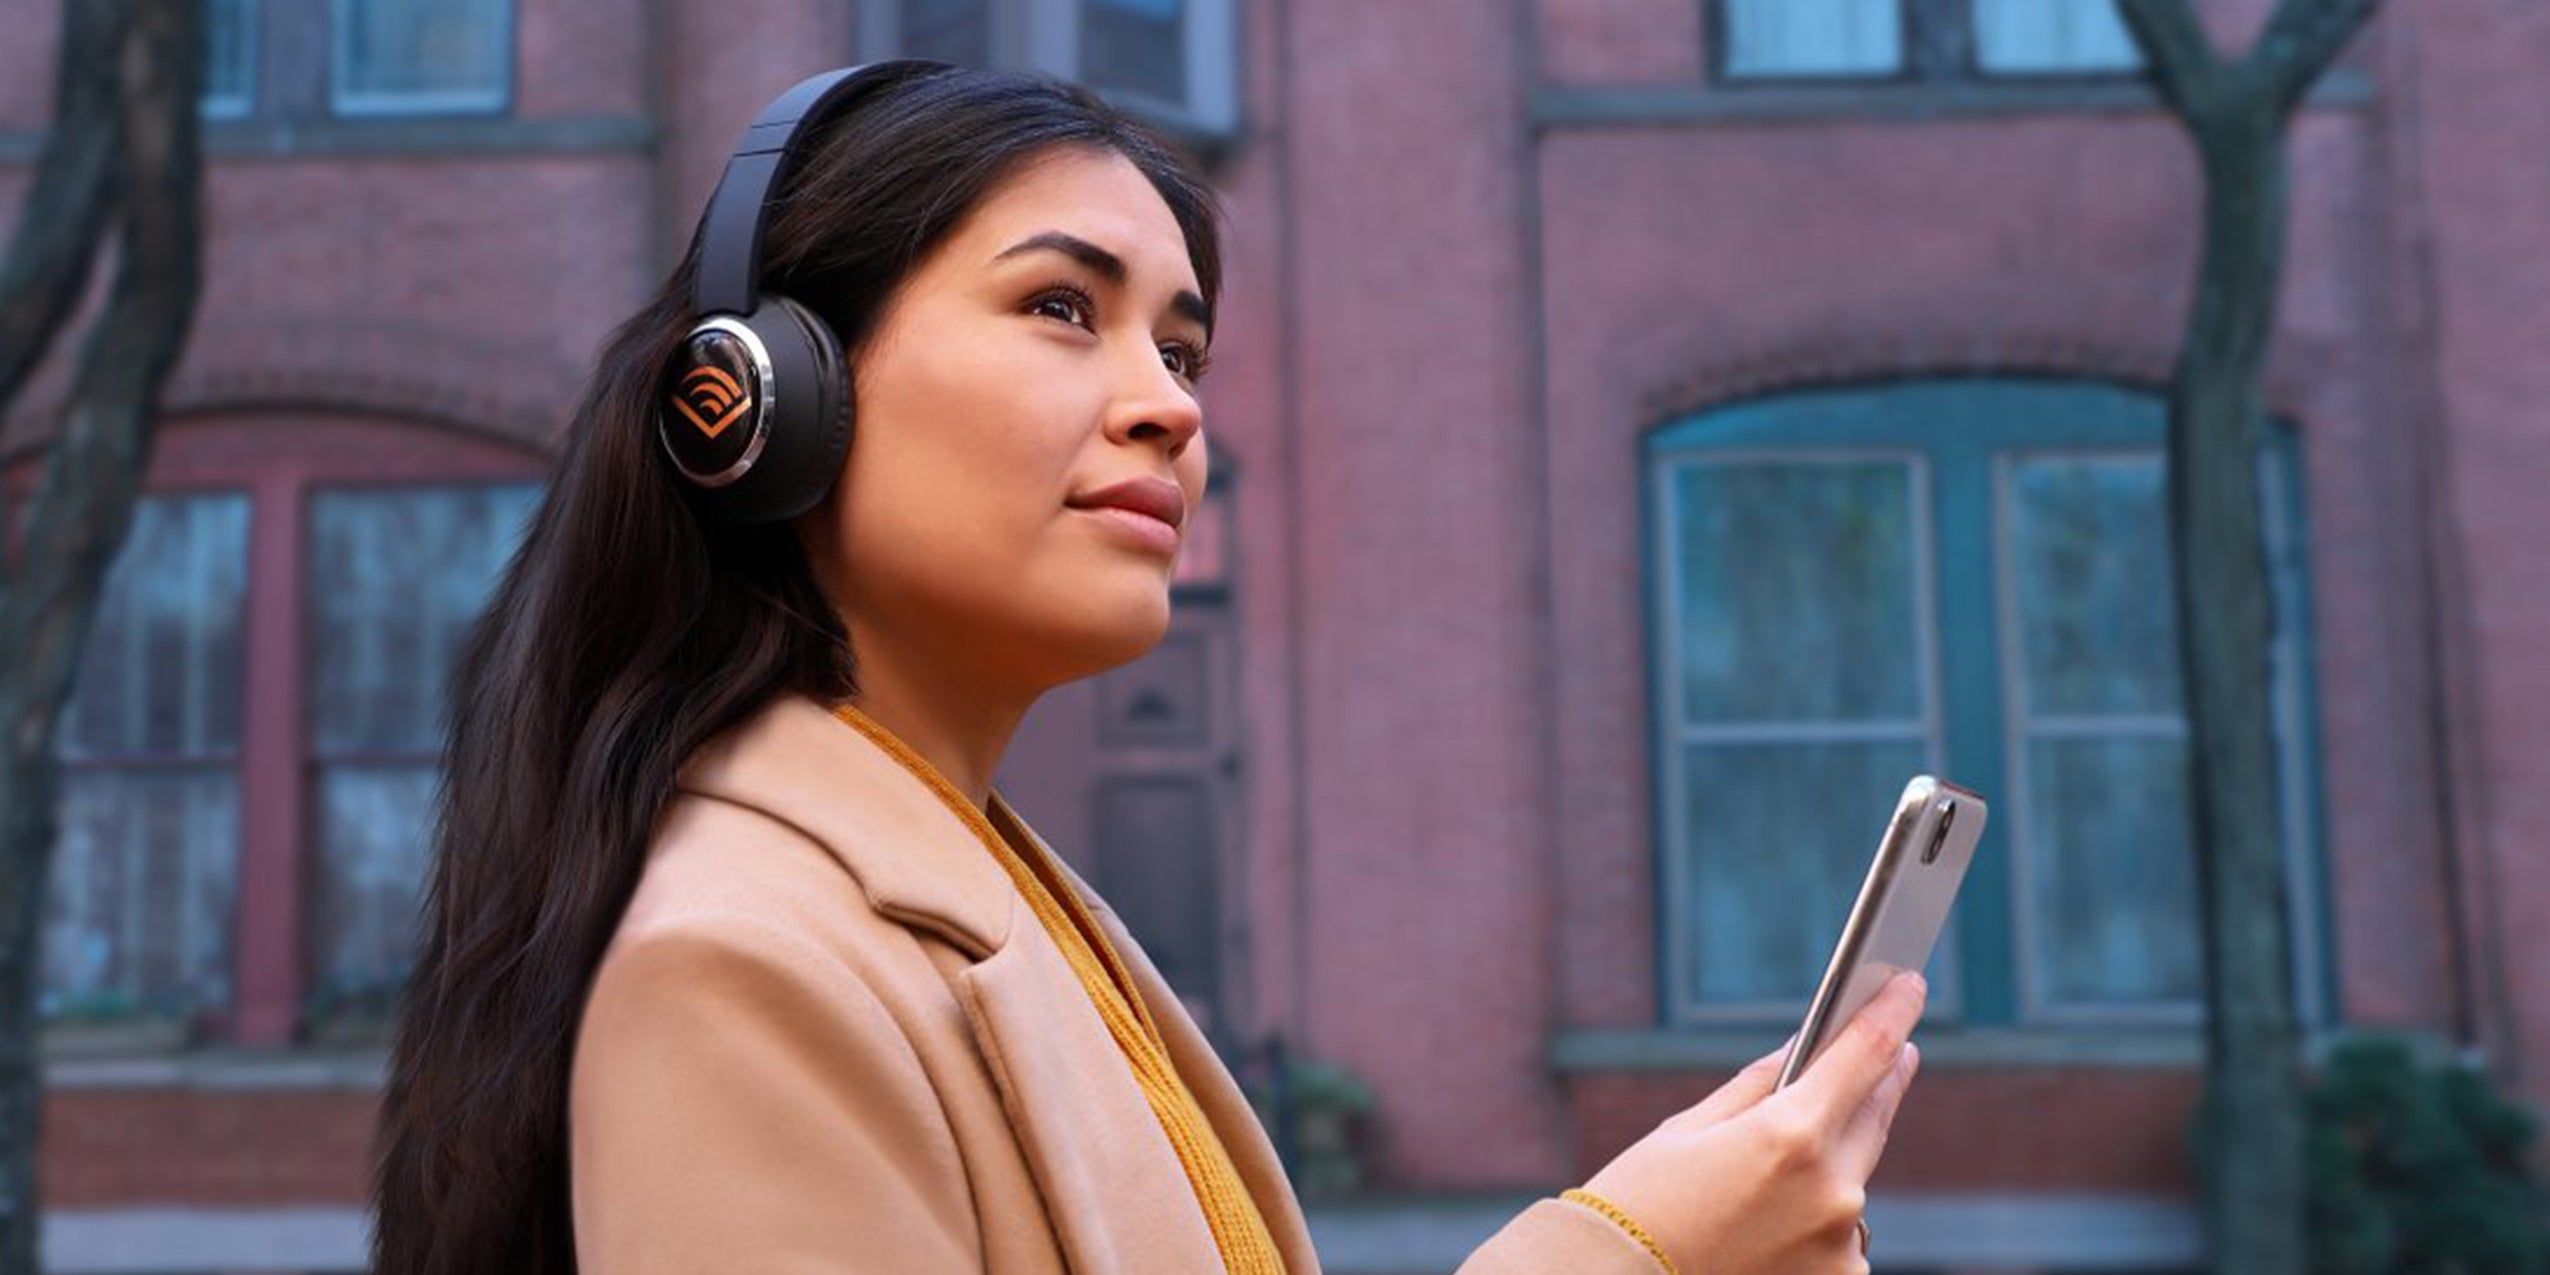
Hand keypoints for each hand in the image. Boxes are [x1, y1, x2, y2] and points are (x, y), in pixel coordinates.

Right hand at [1575, 970, 1927, 1274]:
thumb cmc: (1640, 1205)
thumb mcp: (1688, 1130)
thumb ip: (1759, 1086)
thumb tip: (1806, 1051)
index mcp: (1790, 1134)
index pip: (1867, 1053)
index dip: (1894, 1010)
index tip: (1911, 984)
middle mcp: (1831, 1189)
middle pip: (1874, 1115)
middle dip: (1879, 1081)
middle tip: (1896, 1051)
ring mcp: (1841, 1242)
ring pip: (1853, 1178)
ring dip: (1835, 1161)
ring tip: (1791, 1160)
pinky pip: (1842, 1232)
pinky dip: (1819, 1219)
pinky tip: (1775, 1222)